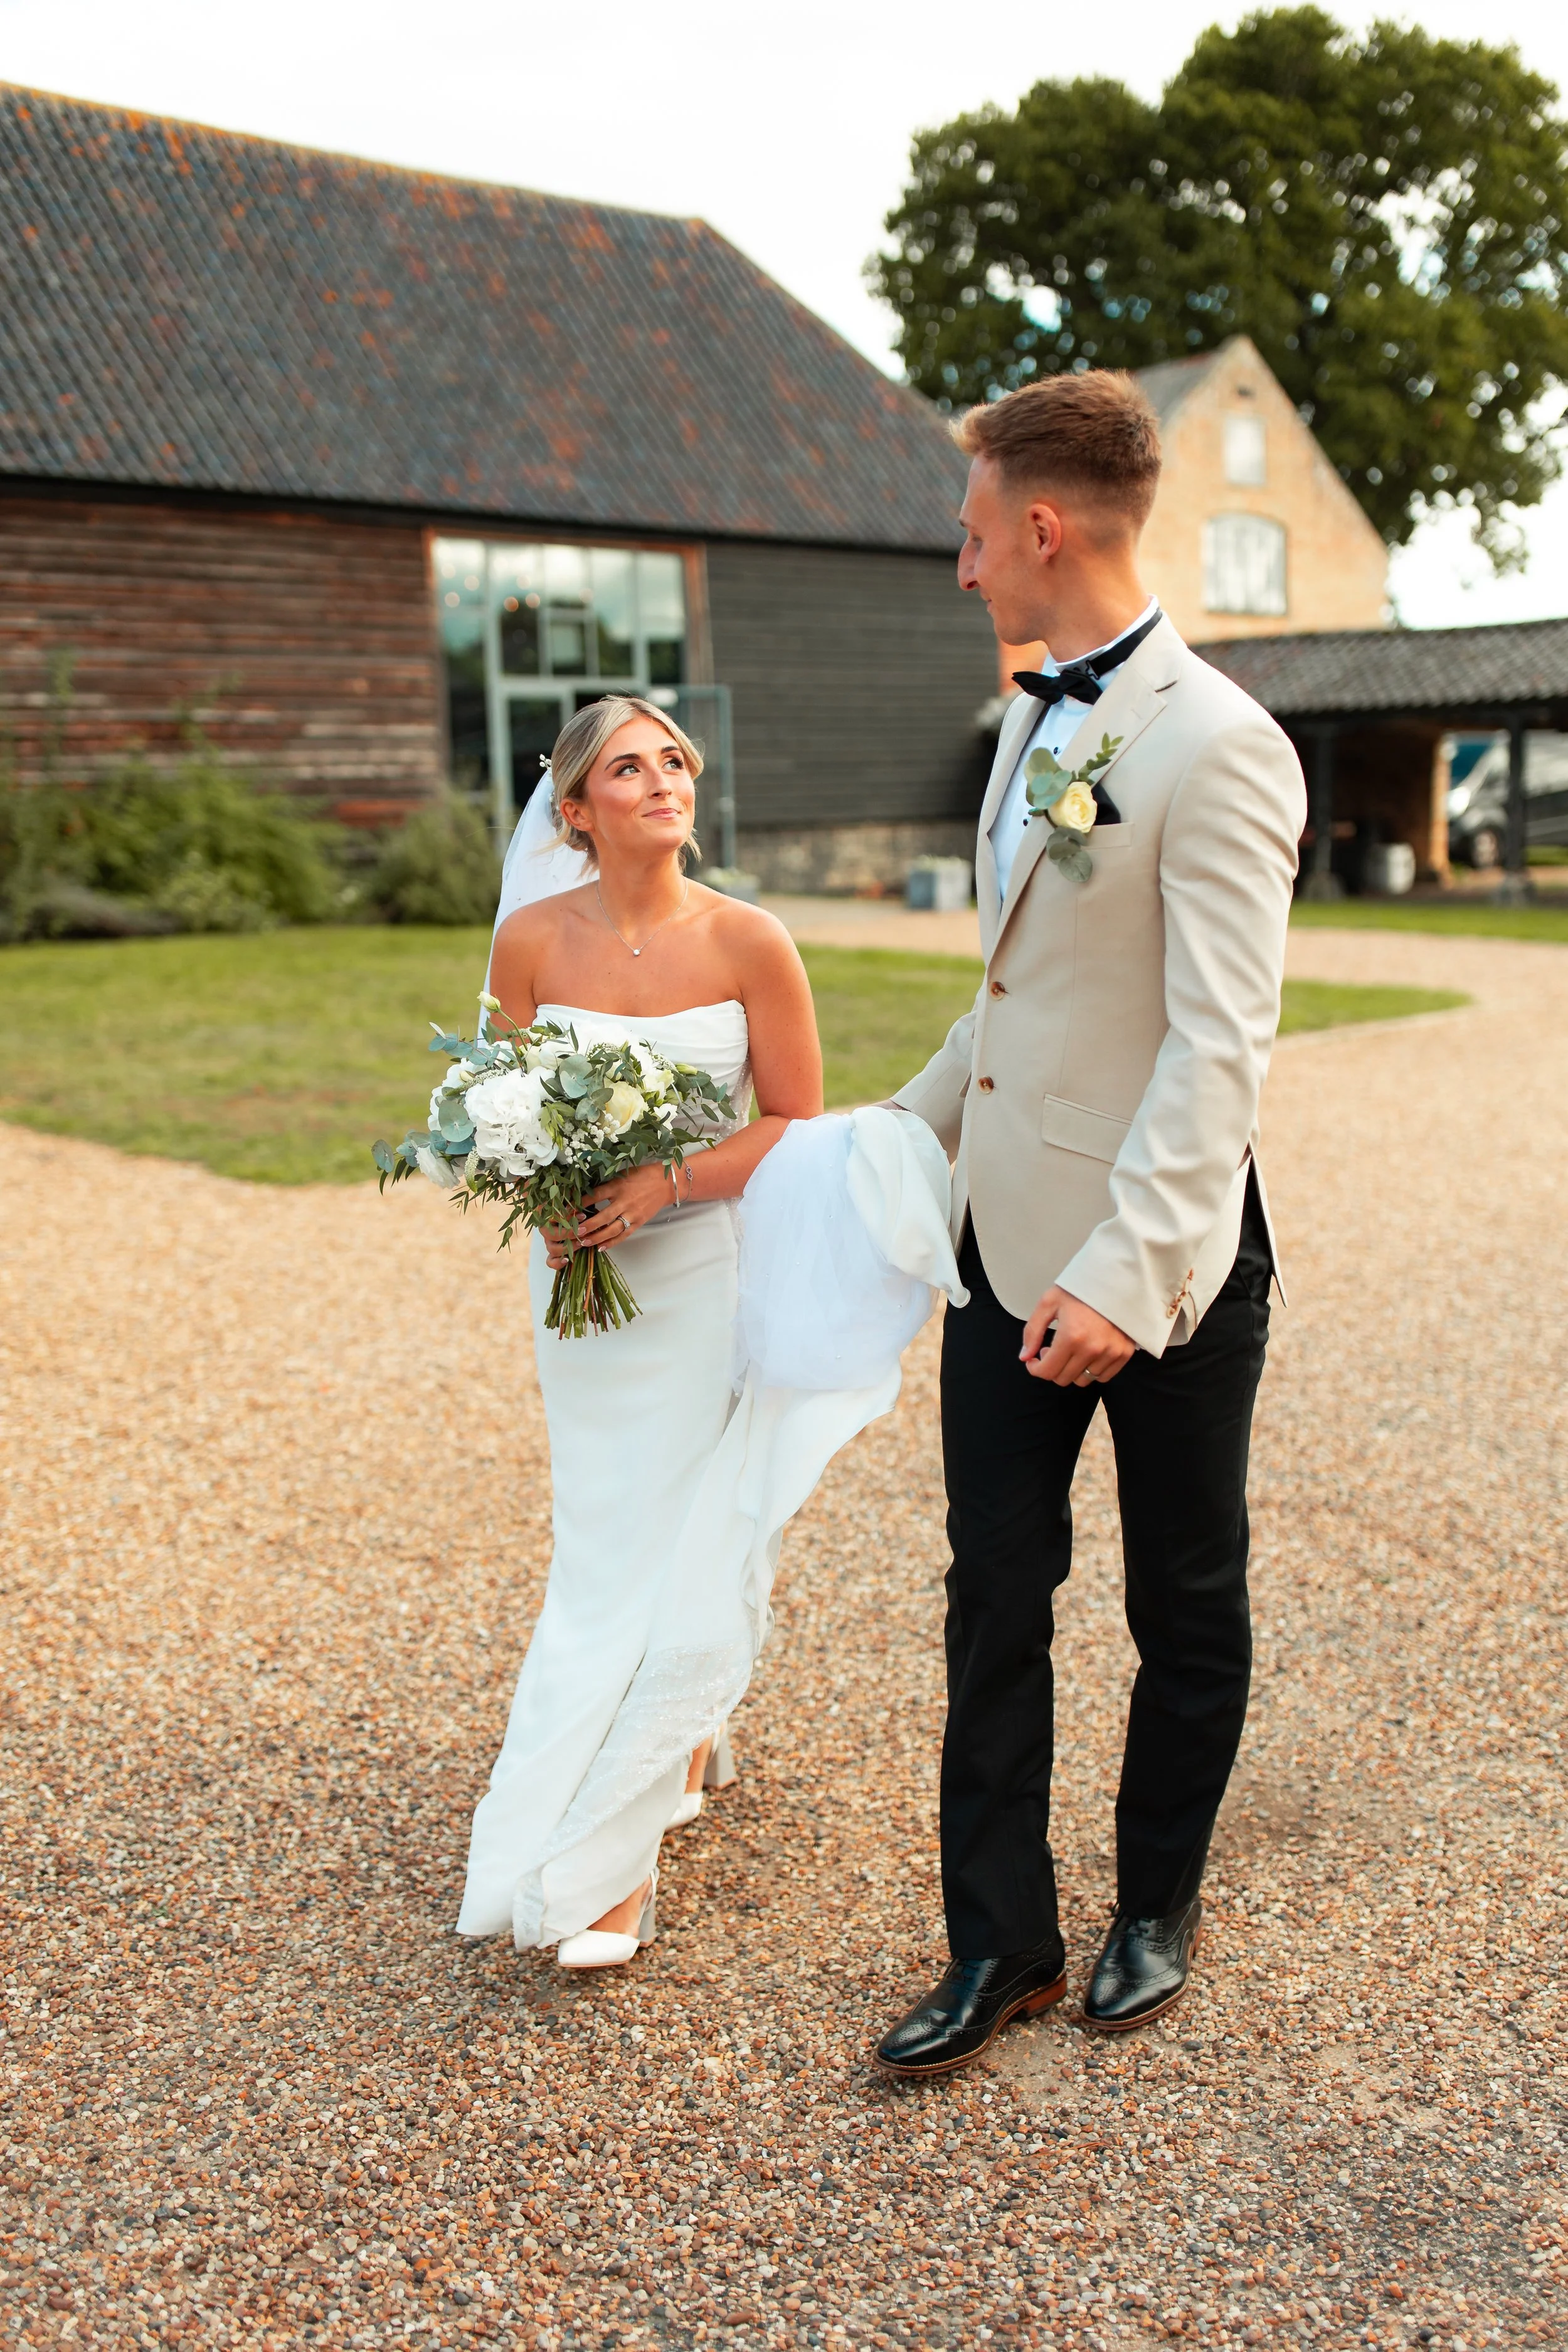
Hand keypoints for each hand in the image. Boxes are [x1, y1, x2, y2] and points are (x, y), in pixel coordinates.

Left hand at [542, 1163, 673, 1267]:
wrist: (666, 1183)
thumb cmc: (641, 1176)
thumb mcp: (622, 1174)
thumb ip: (606, 1184)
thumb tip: (585, 1192)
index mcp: (618, 1186)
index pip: (596, 1195)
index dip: (581, 1202)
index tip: (568, 1209)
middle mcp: (624, 1201)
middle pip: (603, 1216)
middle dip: (587, 1225)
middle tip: (574, 1231)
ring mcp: (632, 1214)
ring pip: (612, 1229)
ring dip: (597, 1237)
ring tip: (584, 1242)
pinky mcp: (639, 1222)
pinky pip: (624, 1235)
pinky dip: (612, 1243)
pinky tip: (601, 1248)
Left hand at [1020, 1286, 1134, 1387]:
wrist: (1114, 1279)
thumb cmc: (1080, 1288)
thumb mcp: (1049, 1302)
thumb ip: (1032, 1331)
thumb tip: (1025, 1357)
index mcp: (1071, 1336)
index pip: (1048, 1372)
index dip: (1036, 1369)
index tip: (1034, 1360)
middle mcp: (1092, 1349)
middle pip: (1063, 1378)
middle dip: (1052, 1367)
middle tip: (1052, 1349)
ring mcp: (1110, 1353)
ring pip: (1083, 1380)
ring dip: (1072, 1369)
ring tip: (1071, 1350)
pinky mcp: (1123, 1353)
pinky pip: (1103, 1377)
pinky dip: (1092, 1370)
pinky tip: (1087, 1353)